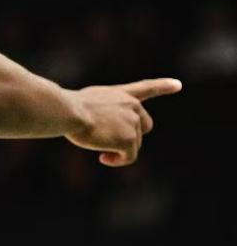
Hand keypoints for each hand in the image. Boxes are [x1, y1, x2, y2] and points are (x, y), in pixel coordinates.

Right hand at [66, 78, 181, 166]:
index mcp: (121, 94)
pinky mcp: (129, 139)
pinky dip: (117, 160)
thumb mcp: (88, 102)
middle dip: (131, 138)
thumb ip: (104, 112)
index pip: (146, 88)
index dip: (162, 86)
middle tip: (108, 144)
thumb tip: (106, 131)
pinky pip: (128, 157)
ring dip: (119, 151)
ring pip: (134, 145)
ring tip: (100, 151)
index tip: (178, 85)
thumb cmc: (67, 108)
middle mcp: (132, 106)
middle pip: (143, 128)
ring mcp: (132, 122)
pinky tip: (103, 158)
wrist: (69, 111)